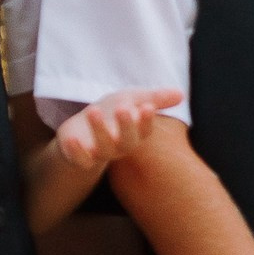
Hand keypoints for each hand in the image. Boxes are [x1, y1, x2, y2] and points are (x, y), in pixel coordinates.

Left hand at [52, 86, 182, 169]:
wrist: (82, 128)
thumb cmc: (112, 112)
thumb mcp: (132, 99)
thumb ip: (155, 97)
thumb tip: (181, 94)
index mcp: (135, 133)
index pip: (145, 131)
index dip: (146, 121)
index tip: (147, 107)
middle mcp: (120, 146)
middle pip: (127, 142)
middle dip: (126, 126)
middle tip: (124, 108)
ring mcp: (100, 153)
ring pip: (103, 149)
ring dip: (99, 130)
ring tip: (94, 111)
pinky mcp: (80, 157)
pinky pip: (80, 160)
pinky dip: (76, 151)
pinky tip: (72, 138)